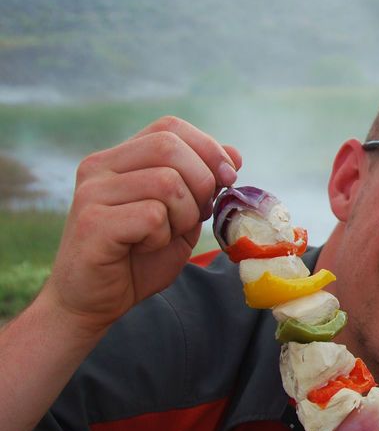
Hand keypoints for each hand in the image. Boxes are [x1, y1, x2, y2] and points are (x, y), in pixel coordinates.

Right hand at [42, 116, 240, 335]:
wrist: (92, 303)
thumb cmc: (138, 259)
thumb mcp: (182, 217)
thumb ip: (203, 184)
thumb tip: (235, 154)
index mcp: (120, 158)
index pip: (170, 127)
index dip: (208, 148)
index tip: (227, 178)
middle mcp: (100, 167)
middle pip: (170, 147)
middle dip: (201, 183)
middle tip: (195, 216)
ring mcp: (92, 193)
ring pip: (167, 182)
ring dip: (182, 216)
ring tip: (163, 235)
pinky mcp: (92, 223)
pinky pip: (151, 215)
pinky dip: (161, 236)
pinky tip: (145, 247)